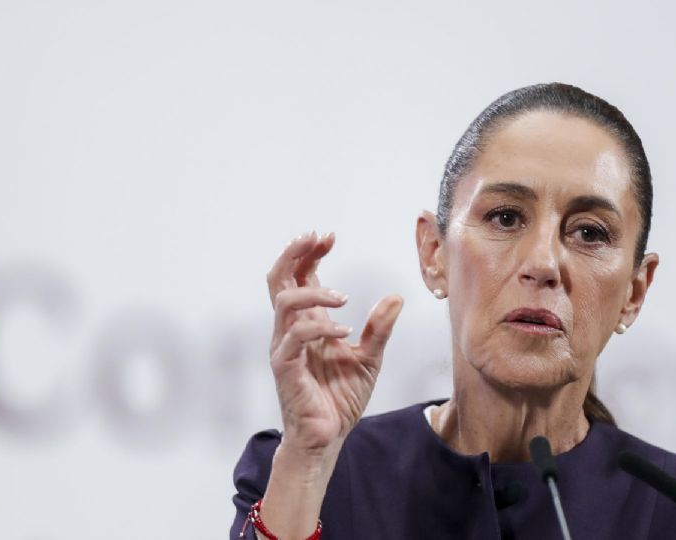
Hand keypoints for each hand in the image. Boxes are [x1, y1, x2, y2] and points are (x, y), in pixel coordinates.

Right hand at [266, 231, 402, 452]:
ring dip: (314, 290)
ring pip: (284, 302)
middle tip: (318, 238)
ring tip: (344, 297)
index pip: (299, 276)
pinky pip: (294, 337)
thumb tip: (396, 297)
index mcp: (308, 322)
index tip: (329, 237)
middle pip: (279, 279)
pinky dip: (320, 327)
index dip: (310, 252)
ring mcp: (284, 347)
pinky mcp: (284, 367)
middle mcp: (291, 329)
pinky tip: (345, 331)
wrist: (328, 436)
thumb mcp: (369, 357)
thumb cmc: (340, 397)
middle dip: (295, 253)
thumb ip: (379, 328)